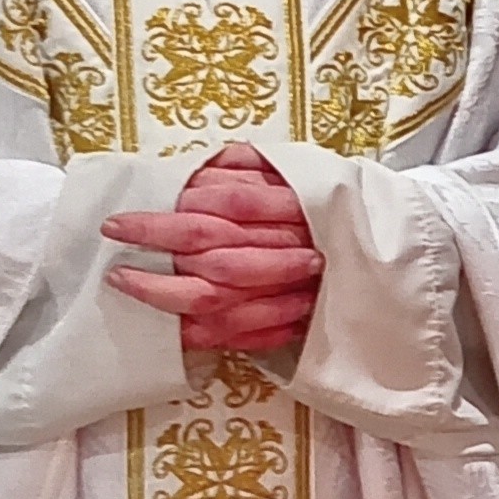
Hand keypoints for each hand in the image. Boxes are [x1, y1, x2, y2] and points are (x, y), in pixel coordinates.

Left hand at [103, 141, 321, 352]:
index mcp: (291, 206)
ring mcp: (286, 292)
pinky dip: (196, 332)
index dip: (172, 210)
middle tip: (115, 235)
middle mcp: (286, 249)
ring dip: (162, 291)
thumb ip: (253, 164)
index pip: (224, 204)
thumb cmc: (329, 212)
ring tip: (125, 280)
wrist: (382, 261)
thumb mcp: (297, 173)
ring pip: (214, 297)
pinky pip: (234, 335)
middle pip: (210, 246)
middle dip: (156, 240)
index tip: (126, 214)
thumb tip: (206, 163)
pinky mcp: (288, 324)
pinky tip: (166, 325)